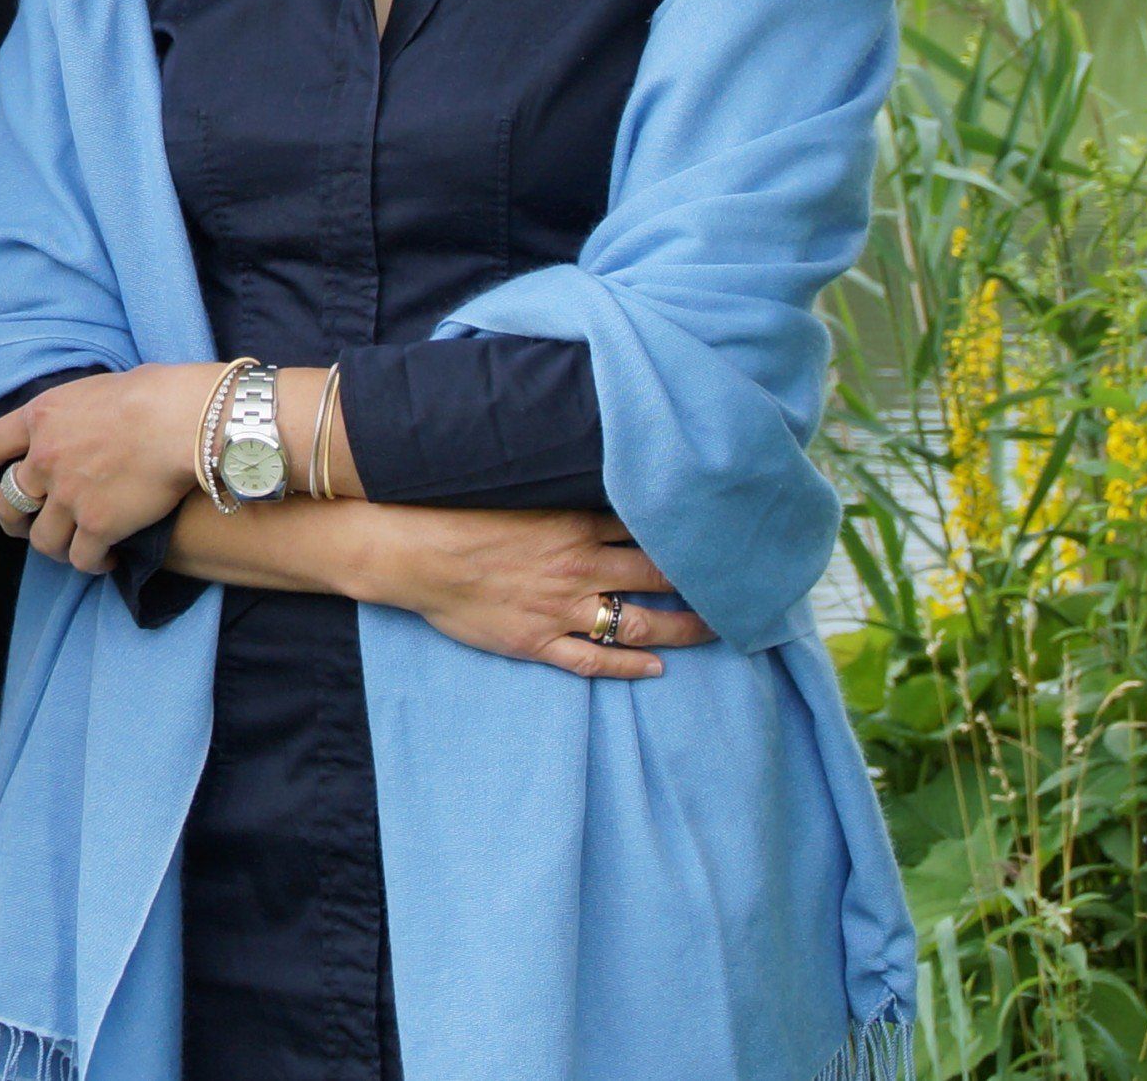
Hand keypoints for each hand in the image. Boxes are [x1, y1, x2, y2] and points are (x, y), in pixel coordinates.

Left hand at [0, 366, 211, 573]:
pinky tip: (106, 560)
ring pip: (42, 539)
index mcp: (41, 417)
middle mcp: (44, 458)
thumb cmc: (151, 394)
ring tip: (71, 548)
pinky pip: (81, 558)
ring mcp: (67, 495)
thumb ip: (73, 414)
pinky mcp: (97, 525)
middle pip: (8, 501)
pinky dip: (92, 563)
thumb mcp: (93, 389)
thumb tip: (84, 424)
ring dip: (54, 546)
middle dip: (11, 519)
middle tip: (24, 526)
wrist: (179, 419)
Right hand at [351, 504, 716, 681]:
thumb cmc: (457, 511)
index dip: (687, 538)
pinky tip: (654, 668)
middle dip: (700, 587)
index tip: (720, 542)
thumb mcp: (517, 488)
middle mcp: (578, 567)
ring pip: (638, 625)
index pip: (647, 531)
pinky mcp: (538, 641)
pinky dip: (629, 667)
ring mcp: (561, 609)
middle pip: (656, 579)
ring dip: (681, 631)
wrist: (411, 551)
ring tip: (712, 634)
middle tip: (734, 591)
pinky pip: (594, 661)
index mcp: (575, 524)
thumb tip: (598, 478)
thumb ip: (561, 490)